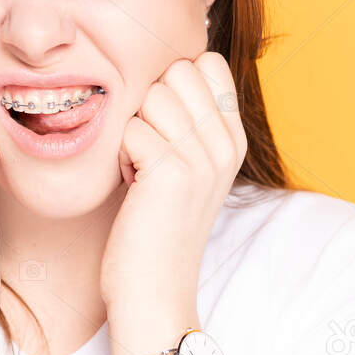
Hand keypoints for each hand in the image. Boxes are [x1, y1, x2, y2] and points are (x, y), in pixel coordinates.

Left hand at [99, 53, 246, 314]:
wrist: (155, 292)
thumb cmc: (156, 227)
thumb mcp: (187, 168)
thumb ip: (188, 120)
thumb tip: (165, 66)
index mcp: (234, 138)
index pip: (206, 62)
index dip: (171, 84)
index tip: (164, 129)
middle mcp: (226, 143)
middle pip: (175, 71)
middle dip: (149, 106)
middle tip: (150, 154)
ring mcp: (204, 156)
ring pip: (150, 97)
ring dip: (132, 133)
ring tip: (141, 172)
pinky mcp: (174, 170)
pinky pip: (130, 130)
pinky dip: (121, 158)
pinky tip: (133, 190)